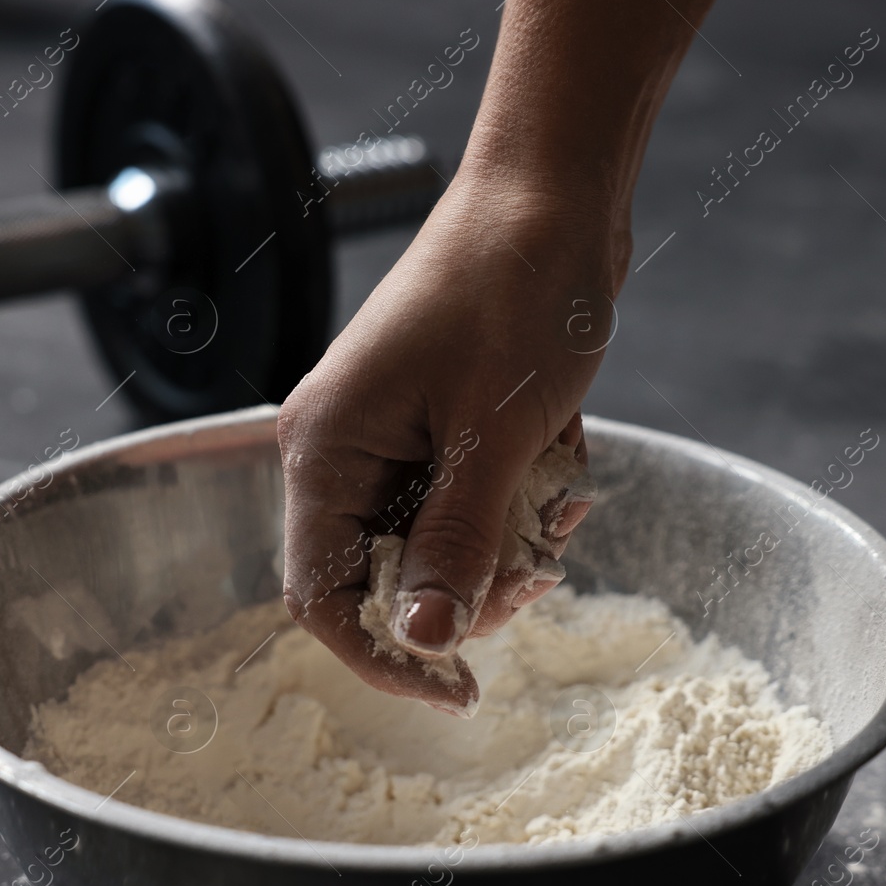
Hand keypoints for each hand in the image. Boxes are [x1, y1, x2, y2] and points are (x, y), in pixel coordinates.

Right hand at [277, 175, 621, 713]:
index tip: (459, 689)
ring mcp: (395, 438)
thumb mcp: (493, 433)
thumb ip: (455, 542)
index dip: (383, 654)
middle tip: (537, 573)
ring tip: (561, 495)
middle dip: (468, 588)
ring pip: (441, 545)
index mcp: (325, 448)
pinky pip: (474, 502)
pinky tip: (565, 460)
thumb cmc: (513, 291)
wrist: (556, 197)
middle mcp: (345, 450)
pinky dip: (523, 499)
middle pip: (387, 577)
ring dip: (509, 540)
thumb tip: (423, 638)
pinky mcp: (442, 428)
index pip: (320, 594)